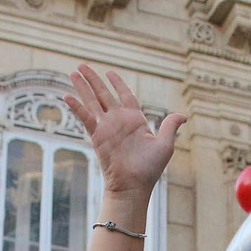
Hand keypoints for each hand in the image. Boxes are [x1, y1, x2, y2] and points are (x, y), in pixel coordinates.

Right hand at [65, 64, 184, 195]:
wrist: (133, 186)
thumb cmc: (150, 169)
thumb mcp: (165, 145)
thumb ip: (170, 126)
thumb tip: (183, 115)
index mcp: (136, 120)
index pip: (125, 96)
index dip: (118, 83)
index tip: (110, 72)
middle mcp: (119, 121)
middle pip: (104, 94)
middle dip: (94, 80)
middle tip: (83, 65)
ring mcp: (107, 128)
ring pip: (92, 101)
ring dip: (83, 87)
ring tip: (73, 72)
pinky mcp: (97, 136)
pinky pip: (85, 118)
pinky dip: (77, 107)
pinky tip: (67, 96)